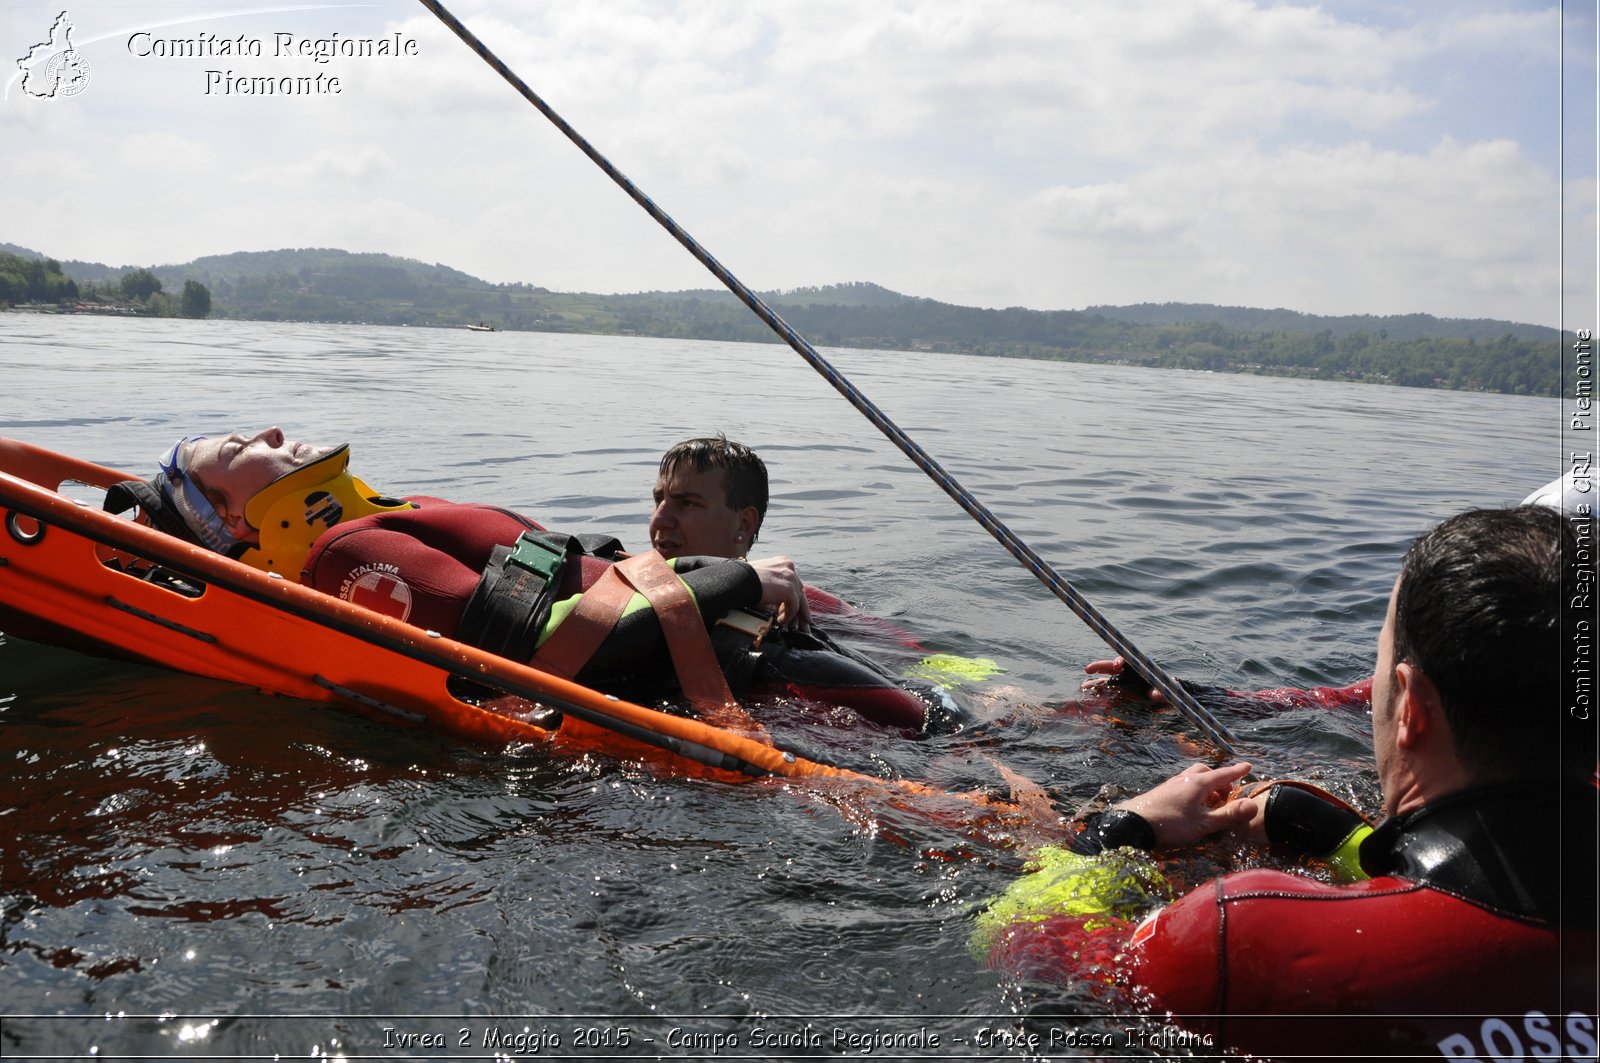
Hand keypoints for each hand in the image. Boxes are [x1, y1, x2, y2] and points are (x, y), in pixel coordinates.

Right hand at [749, 556, 810, 630]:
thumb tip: (776, 600)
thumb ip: (773, 584)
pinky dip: (787, 616)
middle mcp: (789, 568)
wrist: (738, 579)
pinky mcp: (788, 590)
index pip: (793, 582)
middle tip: (804, 622)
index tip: (797, 608)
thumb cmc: (742, 578)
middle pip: (799, 591)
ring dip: (791, 613)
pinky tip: (780, 621)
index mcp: (782, 563)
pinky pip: (793, 607)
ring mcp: (790, 578)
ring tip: (785, 623)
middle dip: (801, 608)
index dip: (795, 596)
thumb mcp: (761, 577)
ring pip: (797, 600)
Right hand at [1081, 656, 1165, 701]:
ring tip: (1084, 687)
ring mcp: (1125, 686)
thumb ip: (1161, 693)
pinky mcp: (1123, 697)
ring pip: (1107, 682)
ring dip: (1095, 683)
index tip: (1117, 665)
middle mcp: (1129, 676)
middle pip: (1111, 668)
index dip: (1120, 661)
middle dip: (1099, 667)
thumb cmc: (1169, 689)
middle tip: (1088, 670)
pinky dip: (1100, 697)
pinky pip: (1110, 695)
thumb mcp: (1166, 690)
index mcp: (1138, 670)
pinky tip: (1091, 701)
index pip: (1126, 662)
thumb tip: (1157, 694)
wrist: (1170, 696)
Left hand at [1114, 761, 1257, 848]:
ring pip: (1192, 777)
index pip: (1223, 774)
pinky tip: (1191, 806)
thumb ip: (1228, 815)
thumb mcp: (1203, 823)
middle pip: (1206, 772)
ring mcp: (1171, 784)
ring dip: (1205, 785)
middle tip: (1226, 795)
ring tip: (1209, 803)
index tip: (1248, 766)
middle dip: (1218, 780)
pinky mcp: (1162, 792)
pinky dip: (1193, 790)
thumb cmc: (1170, 824)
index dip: (1237, 771)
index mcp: (1198, 783)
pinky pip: (1183, 785)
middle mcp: (1184, 779)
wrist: (1133, 824)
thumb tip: (1254, 805)